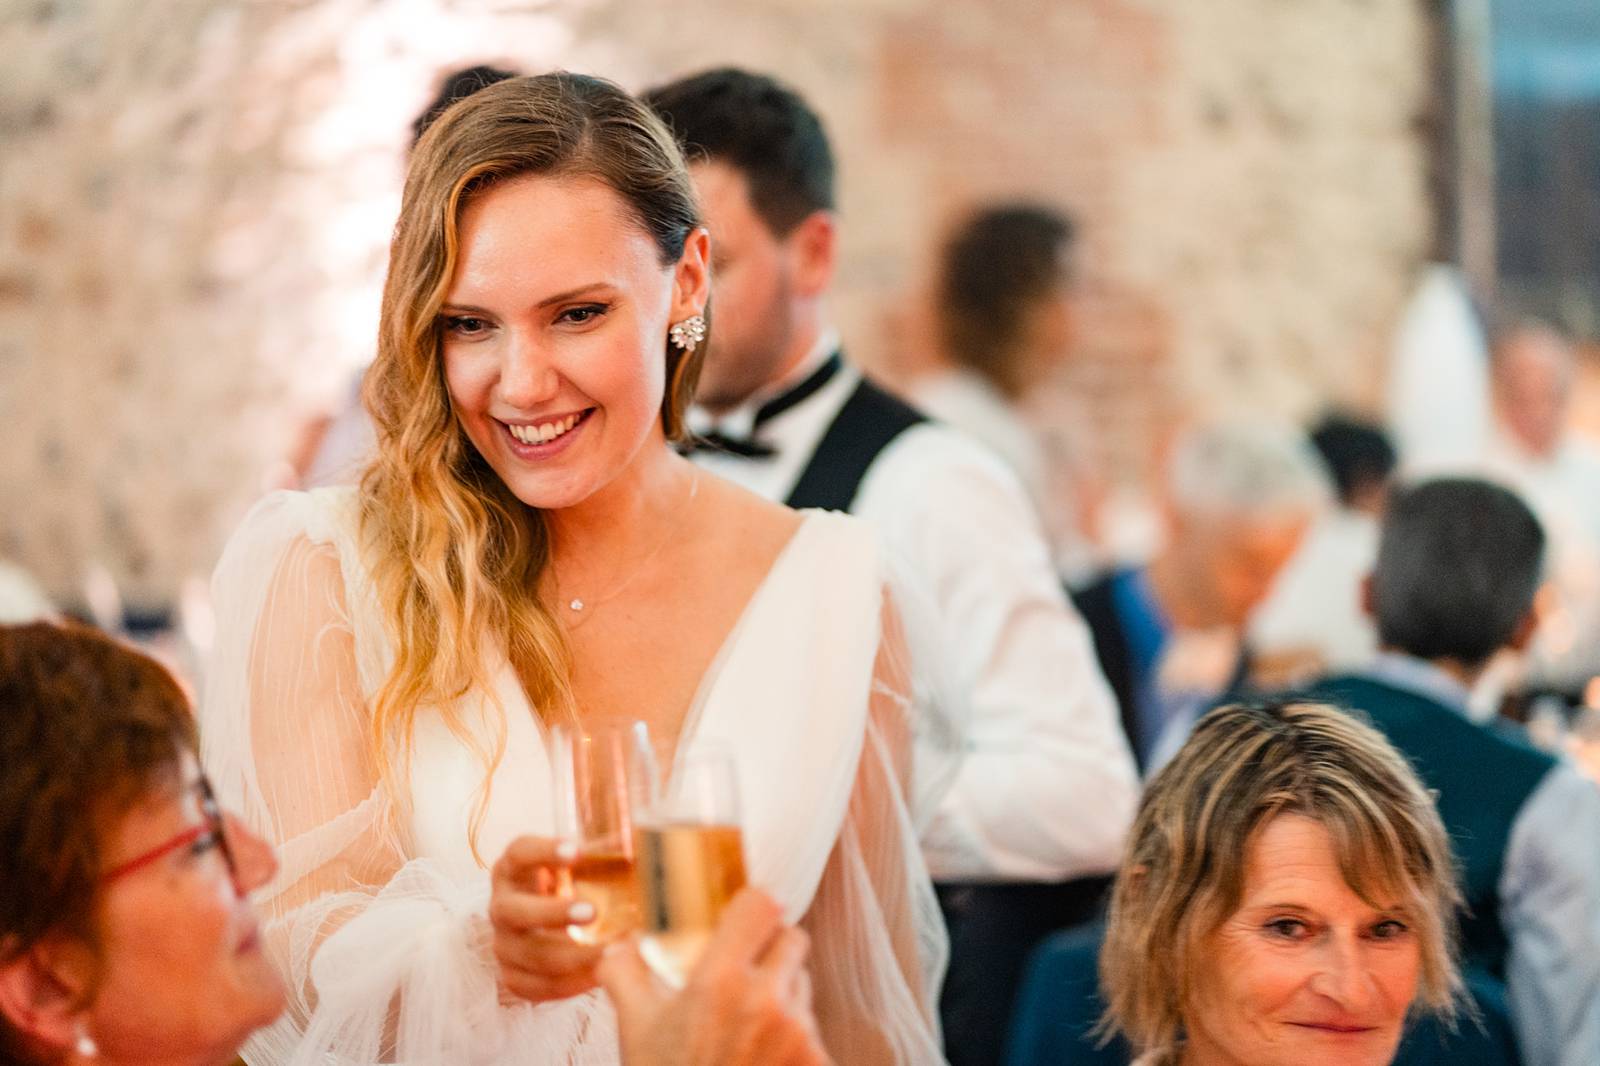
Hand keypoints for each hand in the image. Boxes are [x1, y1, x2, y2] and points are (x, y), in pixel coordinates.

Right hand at [490, 836, 601, 1003]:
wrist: (551, 924)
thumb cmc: (572, 886)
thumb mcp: (580, 866)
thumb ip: (604, 855)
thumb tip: (643, 843)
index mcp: (514, 868)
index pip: (520, 852)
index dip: (544, 851)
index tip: (576, 852)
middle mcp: (502, 904)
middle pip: (514, 910)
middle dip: (553, 913)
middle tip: (592, 912)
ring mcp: (503, 942)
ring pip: (527, 953)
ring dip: (569, 956)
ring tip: (607, 952)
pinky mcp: (511, 974)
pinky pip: (533, 985)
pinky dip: (566, 984)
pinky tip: (596, 976)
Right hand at [599, 888, 830, 1065]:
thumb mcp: (636, 1030)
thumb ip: (624, 973)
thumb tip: (619, 942)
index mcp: (721, 980)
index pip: (762, 904)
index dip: (754, 906)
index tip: (745, 915)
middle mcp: (767, 999)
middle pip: (792, 939)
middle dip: (772, 951)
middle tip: (747, 974)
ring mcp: (799, 1033)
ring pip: (804, 985)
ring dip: (784, 995)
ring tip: (749, 1028)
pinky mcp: (819, 1062)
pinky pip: (814, 1030)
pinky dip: (795, 1040)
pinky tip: (766, 1059)